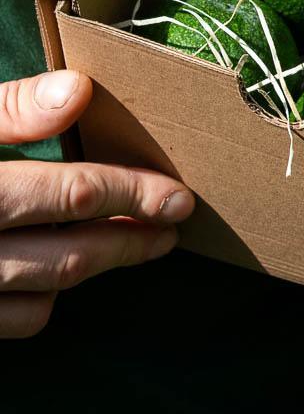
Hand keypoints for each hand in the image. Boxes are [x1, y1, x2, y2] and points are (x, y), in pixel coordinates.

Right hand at [0, 69, 193, 337]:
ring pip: (40, 288)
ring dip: (98, 267)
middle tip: (176, 222)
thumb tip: (77, 91)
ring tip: (144, 246)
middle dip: (128, 238)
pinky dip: (39, 304)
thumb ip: (3, 111)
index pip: (68, 191)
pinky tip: (59, 283)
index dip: (131, 191)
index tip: (177, 193)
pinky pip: (5, 322)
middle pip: (63, 250)